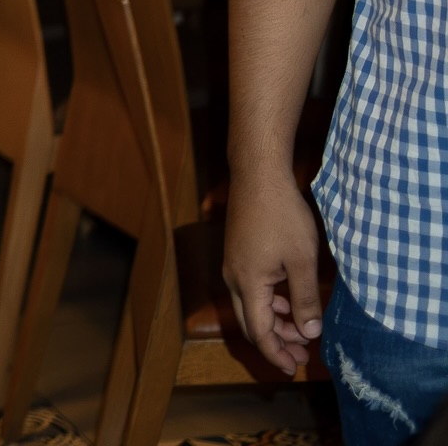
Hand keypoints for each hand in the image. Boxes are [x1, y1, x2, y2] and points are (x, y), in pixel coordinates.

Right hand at [222, 168, 326, 372]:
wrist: (258, 176)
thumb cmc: (282, 216)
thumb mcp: (302, 260)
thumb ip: (305, 299)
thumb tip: (309, 332)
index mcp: (248, 283)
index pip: (259, 331)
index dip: (276, 353)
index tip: (293, 368)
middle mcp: (234, 278)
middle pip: (251, 322)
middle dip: (275, 343)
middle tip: (301, 357)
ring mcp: (234, 264)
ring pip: (251, 305)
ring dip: (274, 322)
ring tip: (301, 331)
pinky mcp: (238, 253)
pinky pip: (251, 289)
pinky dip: (270, 303)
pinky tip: (289, 300)